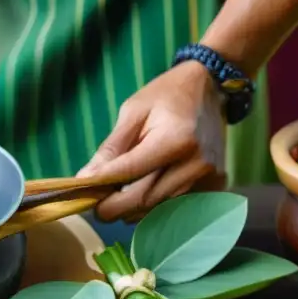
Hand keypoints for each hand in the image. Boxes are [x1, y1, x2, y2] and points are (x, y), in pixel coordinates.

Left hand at [77, 62, 227, 222]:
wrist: (210, 89)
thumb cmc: (165, 95)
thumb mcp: (132, 112)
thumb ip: (111, 148)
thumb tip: (86, 178)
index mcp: (175, 139)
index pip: (131, 172)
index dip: (103, 187)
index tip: (83, 196)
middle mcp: (196, 163)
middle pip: (145, 198)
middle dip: (114, 207)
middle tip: (95, 207)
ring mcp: (209, 177)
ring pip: (159, 208)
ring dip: (132, 209)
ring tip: (115, 197)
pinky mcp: (214, 185)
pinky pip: (176, 207)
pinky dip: (153, 207)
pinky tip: (140, 195)